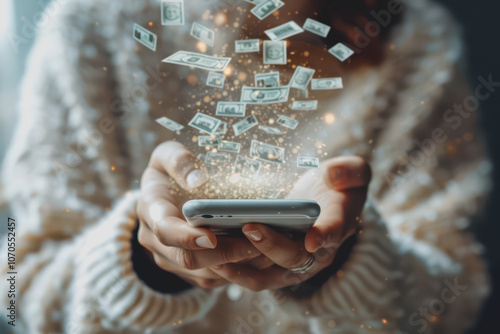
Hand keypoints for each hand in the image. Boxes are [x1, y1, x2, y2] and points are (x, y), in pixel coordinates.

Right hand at [136, 141, 262, 288]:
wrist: (159, 197)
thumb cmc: (169, 172)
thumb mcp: (167, 155)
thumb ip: (178, 160)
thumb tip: (197, 178)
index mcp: (151, 210)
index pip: (165, 230)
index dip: (186, 237)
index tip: (211, 237)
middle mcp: (155, 240)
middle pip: (187, 259)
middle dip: (222, 254)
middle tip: (254, 245)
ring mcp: (170, 258)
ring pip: (203, 274)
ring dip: (233, 267)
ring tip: (264, 254)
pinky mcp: (186, 270)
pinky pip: (211, 280)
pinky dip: (236, 273)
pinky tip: (259, 259)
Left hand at [209, 156, 370, 290]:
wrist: (327, 208)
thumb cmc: (337, 188)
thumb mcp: (354, 173)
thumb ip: (352, 171)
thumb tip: (335, 174)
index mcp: (338, 227)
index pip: (334, 231)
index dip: (324, 236)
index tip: (312, 238)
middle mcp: (316, 254)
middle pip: (293, 258)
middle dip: (271, 245)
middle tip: (249, 227)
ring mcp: (293, 266)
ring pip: (268, 276)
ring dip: (244, 268)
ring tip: (219, 253)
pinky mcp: (274, 270)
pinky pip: (253, 277)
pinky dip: (234, 271)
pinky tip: (213, 259)